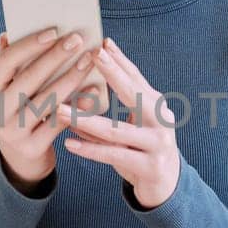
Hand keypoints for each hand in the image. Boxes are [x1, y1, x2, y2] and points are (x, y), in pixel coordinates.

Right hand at [0, 26, 102, 190]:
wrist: (19, 157)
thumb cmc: (19, 110)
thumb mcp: (9, 89)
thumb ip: (12, 64)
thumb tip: (9, 32)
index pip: (5, 62)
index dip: (29, 45)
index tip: (54, 31)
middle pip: (28, 79)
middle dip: (55, 57)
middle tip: (78, 40)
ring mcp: (12, 132)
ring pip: (45, 101)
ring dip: (70, 79)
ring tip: (89, 62)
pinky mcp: (31, 148)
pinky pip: (58, 124)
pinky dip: (78, 106)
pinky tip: (95, 91)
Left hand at [54, 37, 181, 208]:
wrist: (166, 185)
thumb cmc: (141, 149)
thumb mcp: (129, 125)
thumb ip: (106, 109)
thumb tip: (75, 88)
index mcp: (156, 106)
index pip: (135, 78)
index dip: (119, 61)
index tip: (102, 42)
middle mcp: (162, 121)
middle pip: (135, 94)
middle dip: (114, 73)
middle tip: (93, 54)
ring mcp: (158, 144)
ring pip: (117, 130)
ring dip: (86, 119)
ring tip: (61, 109)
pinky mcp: (149, 167)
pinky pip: (115, 156)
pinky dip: (90, 150)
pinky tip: (69, 144)